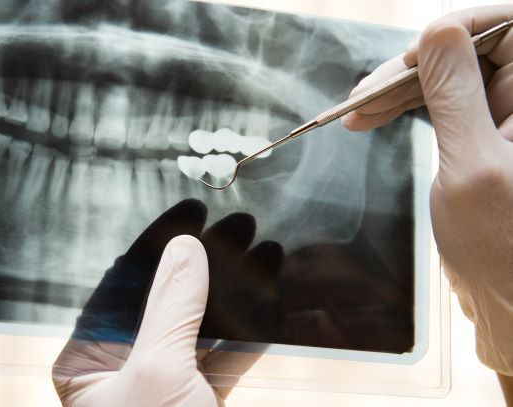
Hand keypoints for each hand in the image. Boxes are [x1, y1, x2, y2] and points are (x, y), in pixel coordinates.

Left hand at [52, 199, 282, 405]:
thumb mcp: (155, 374)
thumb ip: (170, 307)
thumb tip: (184, 246)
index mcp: (87, 360)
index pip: (123, 282)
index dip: (161, 243)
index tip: (193, 211)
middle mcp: (121, 366)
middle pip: (168, 297)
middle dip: (209, 261)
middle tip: (239, 224)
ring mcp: (163, 381)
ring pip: (201, 322)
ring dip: (236, 289)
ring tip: (264, 248)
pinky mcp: (198, 398)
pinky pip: (224, 354)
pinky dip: (249, 328)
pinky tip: (270, 295)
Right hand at [343, 4, 512, 379]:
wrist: (509, 299)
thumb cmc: (503, 247)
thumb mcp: (472, 165)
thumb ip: (455, 94)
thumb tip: (437, 31)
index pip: (507, 26)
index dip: (455, 31)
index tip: (411, 62)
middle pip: (469, 49)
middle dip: (413, 67)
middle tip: (364, 96)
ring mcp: (507, 115)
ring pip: (449, 75)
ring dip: (400, 89)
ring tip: (356, 113)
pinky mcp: (484, 133)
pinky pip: (442, 102)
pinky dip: (406, 107)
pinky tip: (374, 117)